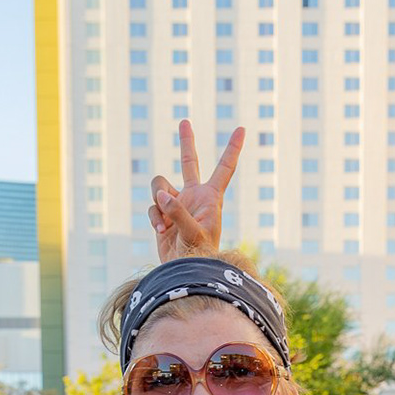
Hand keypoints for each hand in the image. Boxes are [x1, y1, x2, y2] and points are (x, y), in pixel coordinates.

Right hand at [148, 120, 242, 262]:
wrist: (185, 274)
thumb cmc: (199, 255)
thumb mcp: (192, 233)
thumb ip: (177, 211)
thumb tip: (160, 195)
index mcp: (210, 197)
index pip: (225, 168)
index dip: (233, 148)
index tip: (242, 129)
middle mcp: (194, 196)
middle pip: (189, 163)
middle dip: (187, 142)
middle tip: (185, 121)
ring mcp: (177, 204)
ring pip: (159, 184)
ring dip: (158, 200)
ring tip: (165, 224)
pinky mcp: (162, 216)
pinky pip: (152, 206)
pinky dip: (154, 218)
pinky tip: (162, 232)